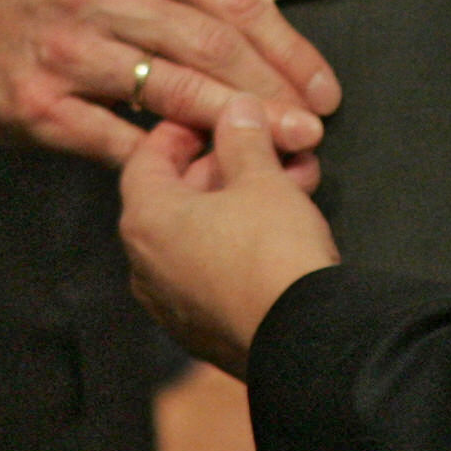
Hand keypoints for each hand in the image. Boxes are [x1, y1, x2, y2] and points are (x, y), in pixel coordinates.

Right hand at [0, 0, 338, 164]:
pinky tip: (206, 172)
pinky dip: (169, 156)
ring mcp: (69, 49)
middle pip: (213, 45)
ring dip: (240, 125)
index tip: (321, 86)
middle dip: (276, 92)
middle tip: (313, 126)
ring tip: (284, 149)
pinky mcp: (41, 105)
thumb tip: (262, 27)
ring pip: (176, 90)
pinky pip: (121, 138)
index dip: (287, 49)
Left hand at [121, 97, 340, 376]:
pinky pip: (213, 270)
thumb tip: (236, 109)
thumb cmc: (272, 251)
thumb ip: (244, 138)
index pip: (146, 159)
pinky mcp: (202, 330)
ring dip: (243, 200)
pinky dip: (241, 241)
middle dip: (227, 165)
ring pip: (202, 234)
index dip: (180, 131)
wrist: (304, 341)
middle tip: (269, 144)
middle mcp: (146, 266)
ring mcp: (173, 304)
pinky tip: (287, 223)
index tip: (214, 116)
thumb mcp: (262, 179)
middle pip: (176, 196)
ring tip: (295, 178)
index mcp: (146, 222)